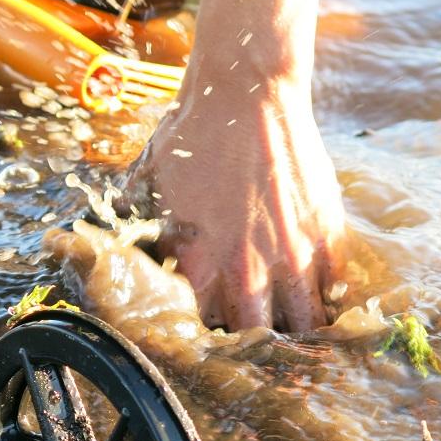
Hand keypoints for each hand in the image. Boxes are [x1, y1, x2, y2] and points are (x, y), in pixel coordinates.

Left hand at [125, 73, 344, 331]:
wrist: (246, 93)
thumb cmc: (193, 136)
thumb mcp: (149, 184)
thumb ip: (136, 223)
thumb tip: (104, 238)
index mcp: (200, 267)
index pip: (205, 331)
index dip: (208, 337)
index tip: (212, 334)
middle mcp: (248, 272)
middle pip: (258, 339)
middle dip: (257, 346)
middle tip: (258, 343)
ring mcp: (293, 255)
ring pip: (305, 324)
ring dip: (300, 332)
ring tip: (298, 337)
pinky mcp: (327, 233)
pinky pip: (335, 287)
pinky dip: (328, 297)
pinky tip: (321, 297)